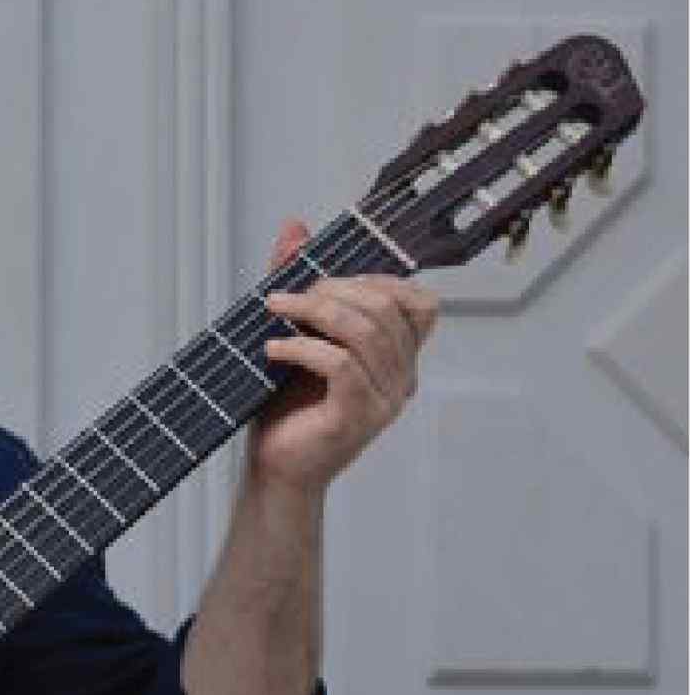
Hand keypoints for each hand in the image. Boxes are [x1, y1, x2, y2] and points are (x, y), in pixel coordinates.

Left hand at [249, 218, 439, 494]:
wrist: (275, 468)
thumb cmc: (288, 406)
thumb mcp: (295, 333)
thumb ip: (300, 282)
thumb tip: (295, 227)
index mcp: (398, 357)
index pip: (421, 303)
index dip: (379, 280)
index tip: (327, 280)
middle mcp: (401, 378)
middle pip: (387, 308)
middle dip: (334, 289)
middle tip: (288, 294)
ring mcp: (383, 400)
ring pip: (366, 332)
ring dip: (314, 311)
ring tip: (274, 310)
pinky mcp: (356, 418)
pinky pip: (341, 366)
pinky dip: (303, 347)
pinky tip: (273, 348)